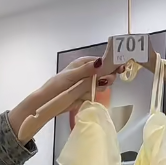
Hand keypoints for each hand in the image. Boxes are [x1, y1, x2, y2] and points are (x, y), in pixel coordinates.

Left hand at [9, 57, 123, 138]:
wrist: (46, 103)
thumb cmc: (56, 87)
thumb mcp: (71, 77)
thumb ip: (86, 70)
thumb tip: (100, 62)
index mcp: (82, 64)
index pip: (100, 61)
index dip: (109, 64)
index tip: (119, 67)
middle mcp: (86, 72)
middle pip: (102, 72)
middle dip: (107, 76)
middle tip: (109, 80)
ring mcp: (85, 84)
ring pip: (100, 83)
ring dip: (102, 85)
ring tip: (102, 86)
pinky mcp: (84, 95)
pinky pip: (94, 93)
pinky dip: (95, 94)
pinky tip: (94, 95)